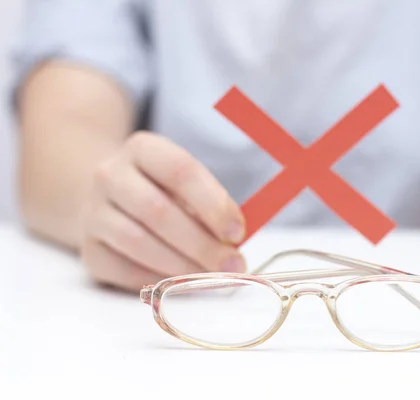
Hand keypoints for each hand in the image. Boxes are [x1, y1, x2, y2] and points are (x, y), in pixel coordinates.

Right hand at [79, 132, 245, 291]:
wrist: (110, 201)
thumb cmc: (163, 192)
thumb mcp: (186, 184)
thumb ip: (210, 207)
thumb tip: (233, 244)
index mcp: (142, 149)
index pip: (180, 171)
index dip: (213, 204)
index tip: (236, 233)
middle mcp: (110, 175)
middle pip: (157, 211)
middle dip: (201, 243)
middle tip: (231, 264)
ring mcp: (93, 212)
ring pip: (138, 243)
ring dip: (182, 265)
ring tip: (211, 277)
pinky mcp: (89, 249)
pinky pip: (124, 269)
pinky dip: (158, 280)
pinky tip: (182, 283)